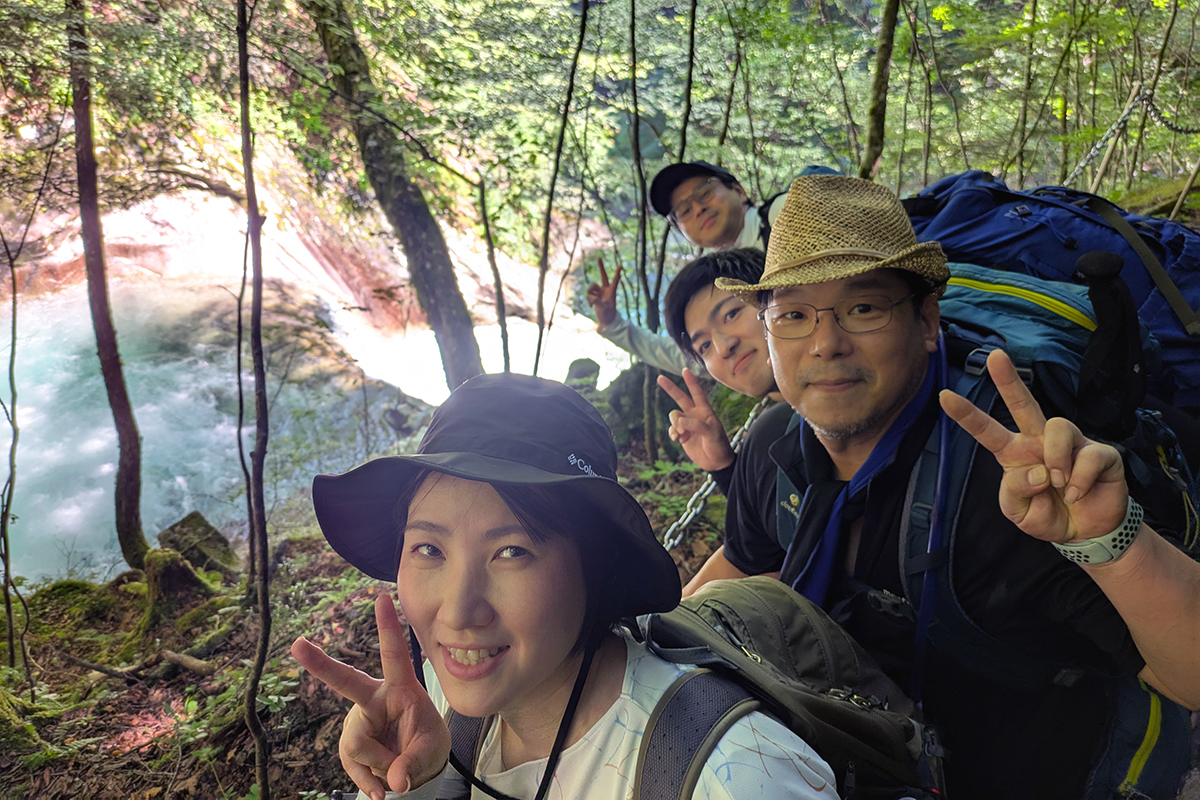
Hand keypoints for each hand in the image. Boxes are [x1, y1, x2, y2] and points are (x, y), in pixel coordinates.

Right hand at [291, 594, 449, 799]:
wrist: (418, 767)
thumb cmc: (427, 743)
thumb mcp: (431, 751)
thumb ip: (413, 762)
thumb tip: (393, 781)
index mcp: (399, 688)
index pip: (394, 655)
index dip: (388, 627)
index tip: (382, 597)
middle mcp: (373, 699)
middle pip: (345, 681)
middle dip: (320, 663)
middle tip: (298, 644)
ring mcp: (358, 722)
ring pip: (358, 743)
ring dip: (380, 763)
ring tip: (396, 768)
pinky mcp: (349, 744)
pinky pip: (353, 765)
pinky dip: (369, 781)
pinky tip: (379, 790)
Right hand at [585, 258, 620, 326]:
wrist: (606, 320)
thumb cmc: (608, 314)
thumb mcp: (604, 309)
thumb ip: (597, 302)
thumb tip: (590, 296)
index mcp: (612, 292)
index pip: (615, 281)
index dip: (617, 274)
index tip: (621, 266)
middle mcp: (606, 289)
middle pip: (603, 276)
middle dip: (601, 267)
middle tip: (599, 258)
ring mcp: (600, 292)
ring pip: (591, 287)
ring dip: (590, 294)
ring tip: (592, 303)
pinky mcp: (594, 295)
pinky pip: (588, 293)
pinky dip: (588, 299)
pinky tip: (591, 306)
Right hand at [657, 369, 735, 471]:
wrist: (716, 463)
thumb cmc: (719, 446)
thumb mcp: (712, 434)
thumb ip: (697, 425)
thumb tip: (680, 421)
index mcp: (705, 411)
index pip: (697, 393)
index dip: (691, 381)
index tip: (685, 370)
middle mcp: (695, 415)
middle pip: (680, 398)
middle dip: (670, 388)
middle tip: (659, 378)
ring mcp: (687, 425)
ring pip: (674, 416)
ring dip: (674, 423)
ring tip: (680, 434)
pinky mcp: (682, 435)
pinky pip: (672, 429)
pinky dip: (672, 433)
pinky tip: (678, 439)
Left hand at [939, 349, 1128, 544]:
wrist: (1085, 534)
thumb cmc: (1047, 515)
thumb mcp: (1019, 512)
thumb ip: (1016, 491)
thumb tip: (1037, 470)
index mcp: (1015, 454)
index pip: (987, 431)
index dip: (967, 415)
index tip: (944, 396)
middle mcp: (1040, 441)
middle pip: (1023, 403)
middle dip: (1009, 380)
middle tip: (994, 357)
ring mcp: (1072, 444)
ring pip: (1058, 425)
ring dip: (1056, 457)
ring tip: (1059, 484)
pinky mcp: (1100, 453)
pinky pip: (1089, 455)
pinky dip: (1080, 480)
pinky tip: (1077, 493)